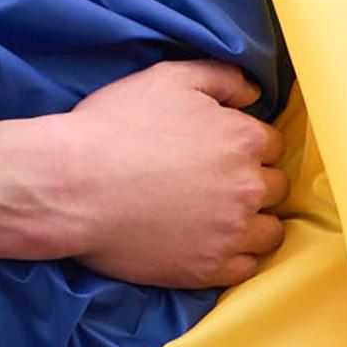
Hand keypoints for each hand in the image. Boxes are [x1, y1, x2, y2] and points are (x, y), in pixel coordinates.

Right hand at [60, 61, 286, 287]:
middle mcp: (247, 188)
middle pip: (275, 188)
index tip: (222, 154)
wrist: (70, 187)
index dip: (246, 147)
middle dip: (252, 183)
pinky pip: (246, 269)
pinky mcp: (207, 269)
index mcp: (244, 139)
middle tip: (218, 185)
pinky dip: (235, 258)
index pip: (271, 145)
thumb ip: (221, 77)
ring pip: (269, 233)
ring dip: (253, 223)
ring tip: (221, 219)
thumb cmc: (114, 127)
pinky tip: (211, 245)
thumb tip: (252, 93)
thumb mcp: (168, 78)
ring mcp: (230, 233)